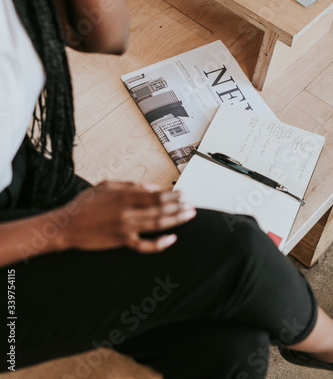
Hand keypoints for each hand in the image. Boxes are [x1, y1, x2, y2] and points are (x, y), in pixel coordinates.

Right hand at [59, 181, 195, 253]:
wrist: (67, 225)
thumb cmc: (85, 203)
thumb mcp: (106, 186)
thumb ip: (131, 185)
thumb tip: (154, 188)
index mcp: (124, 196)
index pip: (156, 195)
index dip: (172, 195)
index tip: (183, 194)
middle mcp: (127, 212)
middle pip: (160, 209)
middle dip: (179, 207)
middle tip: (191, 205)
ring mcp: (126, 228)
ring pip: (157, 224)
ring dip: (176, 220)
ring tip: (188, 216)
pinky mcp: (122, 241)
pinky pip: (145, 245)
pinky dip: (160, 244)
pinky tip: (171, 239)